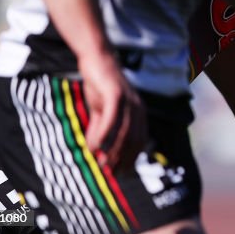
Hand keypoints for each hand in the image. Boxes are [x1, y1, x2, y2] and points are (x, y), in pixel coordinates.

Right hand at [78, 52, 145, 171]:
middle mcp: (138, 108)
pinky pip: (112, 119)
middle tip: (111, 173)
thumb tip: (95, 151)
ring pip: (124, 132)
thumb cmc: (99, 85)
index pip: (140, 141)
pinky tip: (94, 147)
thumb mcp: (100, 111)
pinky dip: (103, 135)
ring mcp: (129, 100)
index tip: (121, 174)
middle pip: (134, 140)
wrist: (97, 59)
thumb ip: (99, 129)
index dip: (132, 159)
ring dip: (113, 151)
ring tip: (102, 164)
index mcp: (138, 112)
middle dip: (123, 159)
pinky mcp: (116, 94)